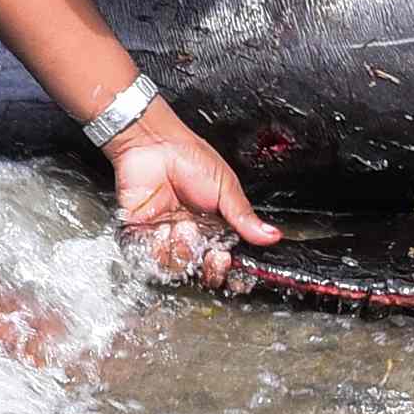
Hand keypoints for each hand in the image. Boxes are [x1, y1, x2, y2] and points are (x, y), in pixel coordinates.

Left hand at [109, 107, 280, 291]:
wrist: (154, 143)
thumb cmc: (188, 156)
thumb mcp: (226, 186)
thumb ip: (245, 216)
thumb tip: (272, 234)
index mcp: (214, 226)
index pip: (222, 260)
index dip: (225, 269)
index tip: (227, 261)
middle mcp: (191, 235)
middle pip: (199, 270)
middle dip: (207, 267)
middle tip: (213, 252)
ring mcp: (166, 235)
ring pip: (175, 265)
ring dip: (182, 250)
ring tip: (184, 226)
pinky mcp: (142, 233)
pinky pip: (148, 255)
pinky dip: (157, 247)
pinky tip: (163, 228)